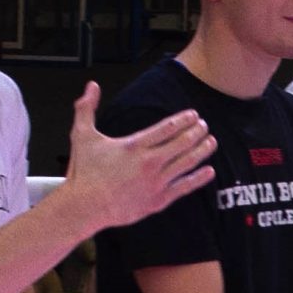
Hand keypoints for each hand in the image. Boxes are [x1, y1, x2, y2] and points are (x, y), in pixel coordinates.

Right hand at [59, 83, 215, 230]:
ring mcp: (155, 182)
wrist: (84, 207)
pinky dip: (198, 178)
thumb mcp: (81, 135)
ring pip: (187, 163)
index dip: (184, 119)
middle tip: (204, 126)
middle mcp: (149, 162)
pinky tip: (209, 171)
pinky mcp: (157, 201)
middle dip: (197, 132)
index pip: (167, 127)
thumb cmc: (83, 173)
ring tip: (211, 142)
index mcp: (134, 145)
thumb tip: (91, 85)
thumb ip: (86, 108)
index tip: (193, 115)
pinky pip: (184, 187)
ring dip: (202, 150)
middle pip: (182, 143)